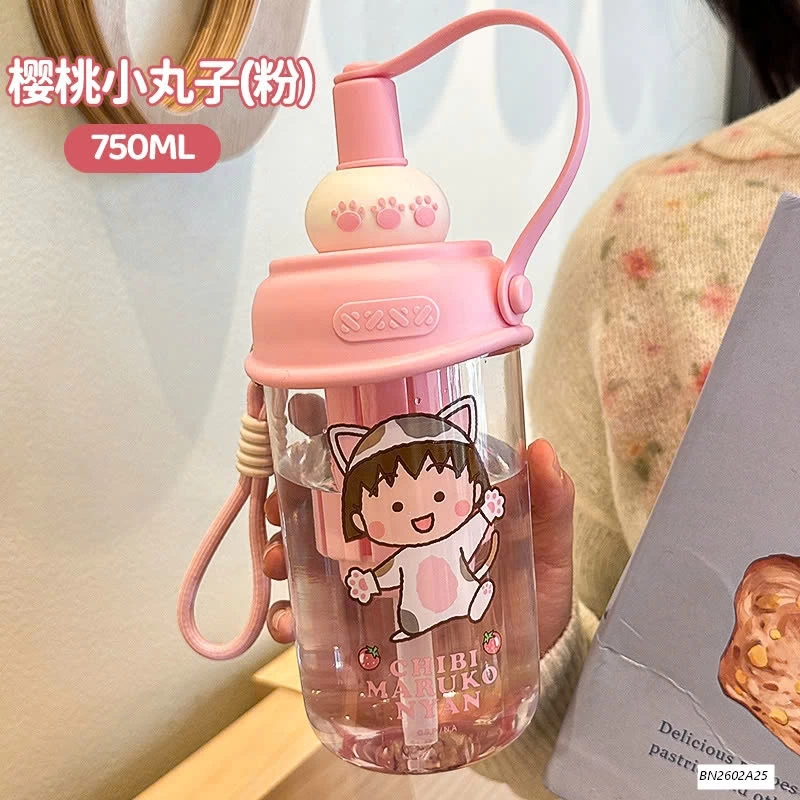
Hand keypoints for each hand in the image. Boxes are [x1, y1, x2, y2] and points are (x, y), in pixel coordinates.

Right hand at [264, 432, 574, 652]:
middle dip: (294, 491)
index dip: (341, 431)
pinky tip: (288, 622)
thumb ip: (553, 510)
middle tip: (279, 502)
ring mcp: (372, 575)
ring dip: (282, 547)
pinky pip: (315, 611)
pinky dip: (291, 613)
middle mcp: (394, 531)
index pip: (384, 455)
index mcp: (432, 502)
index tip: (307, 418)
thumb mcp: (548, 560)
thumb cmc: (534, 610)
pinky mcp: (358, 621)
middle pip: (332, 498)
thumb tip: (541, 449)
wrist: (513, 680)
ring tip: (277, 561)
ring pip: (311, 548)